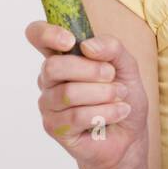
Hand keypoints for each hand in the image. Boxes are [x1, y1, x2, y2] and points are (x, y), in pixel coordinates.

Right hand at [26, 22, 148, 168]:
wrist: (129, 135)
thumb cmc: (122, 96)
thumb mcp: (126, 66)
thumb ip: (112, 48)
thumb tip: (88, 46)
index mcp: (62, 56)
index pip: (37, 35)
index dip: (47, 34)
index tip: (70, 41)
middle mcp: (49, 79)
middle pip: (53, 66)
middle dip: (90, 70)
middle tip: (112, 76)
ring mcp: (48, 104)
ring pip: (68, 93)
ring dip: (104, 94)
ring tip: (121, 97)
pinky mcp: (54, 128)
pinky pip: (77, 116)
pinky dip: (106, 112)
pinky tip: (119, 112)